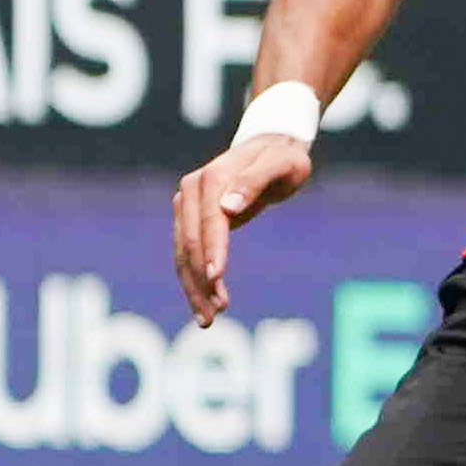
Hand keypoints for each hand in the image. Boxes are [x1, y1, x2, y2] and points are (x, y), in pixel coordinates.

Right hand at [171, 130, 314, 322]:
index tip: (217, 279)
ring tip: (208, 319)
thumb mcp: (281, 164)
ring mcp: (186, 205)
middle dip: (200, 280)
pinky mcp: (190, 218)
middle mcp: (190, 191)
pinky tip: (203, 304)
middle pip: (189, 244)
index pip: (208, 223)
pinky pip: (185, 254)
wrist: (271, 146)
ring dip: (193, 288)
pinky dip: (192, 279)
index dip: (212, 251)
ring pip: (182, 254)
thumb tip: (228, 205)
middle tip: (217, 312)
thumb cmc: (283, 157)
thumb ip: (256, 180)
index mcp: (211, 179)